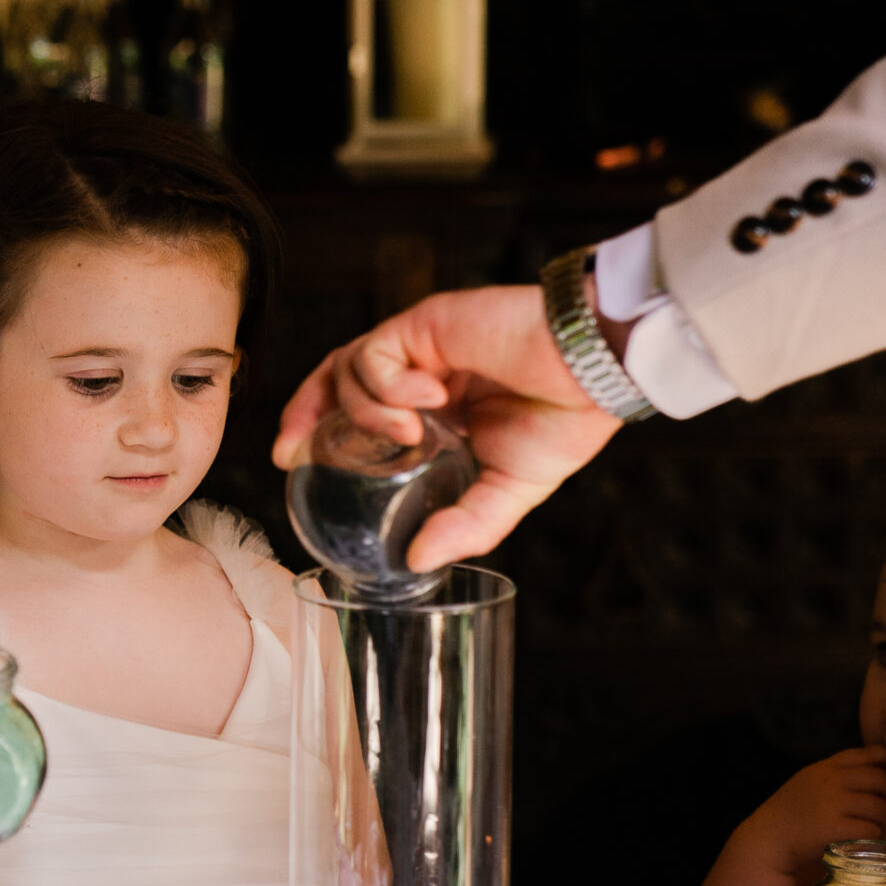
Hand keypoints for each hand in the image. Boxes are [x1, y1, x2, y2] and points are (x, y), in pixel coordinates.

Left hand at [274, 284, 621, 569]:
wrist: (595, 374)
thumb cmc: (565, 420)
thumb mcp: (508, 491)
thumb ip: (464, 526)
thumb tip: (419, 562)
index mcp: (433, 409)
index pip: (356, 409)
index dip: (317, 429)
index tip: (291, 460)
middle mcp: (418, 375)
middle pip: (334, 381)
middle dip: (304, 414)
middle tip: (290, 452)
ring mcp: (420, 347)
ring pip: (347, 366)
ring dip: (363, 410)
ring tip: (406, 435)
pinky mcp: (426, 323)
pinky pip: (375, 353)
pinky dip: (387, 385)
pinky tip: (428, 401)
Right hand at [738, 747, 885, 879]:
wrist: (768, 838)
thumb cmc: (794, 811)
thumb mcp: (812, 779)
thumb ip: (839, 771)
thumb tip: (884, 761)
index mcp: (826, 767)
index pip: (869, 754)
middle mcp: (830, 780)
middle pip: (880, 780)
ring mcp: (832, 804)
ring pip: (879, 807)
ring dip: (882, 820)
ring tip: (870, 825)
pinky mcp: (834, 828)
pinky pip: (871, 830)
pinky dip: (872, 837)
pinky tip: (862, 839)